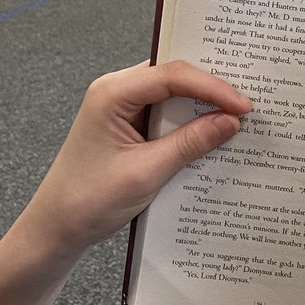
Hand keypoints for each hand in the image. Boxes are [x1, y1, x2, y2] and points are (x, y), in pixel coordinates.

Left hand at [18, 60, 252, 259]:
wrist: (56, 228)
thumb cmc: (89, 200)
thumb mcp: (146, 172)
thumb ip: (190, 143)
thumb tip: (232, 121)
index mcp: (112, 93)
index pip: (172, 75)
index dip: (213, 87)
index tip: (244, 106)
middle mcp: (117, 90)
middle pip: (174, 76)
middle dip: (212, 87)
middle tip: (248, 102)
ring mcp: (124, 107)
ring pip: (174, 93)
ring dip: (203, 104)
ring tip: (238, 115)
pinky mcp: (131, 125)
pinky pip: (168, 113)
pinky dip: (191, 121)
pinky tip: (214, 131)